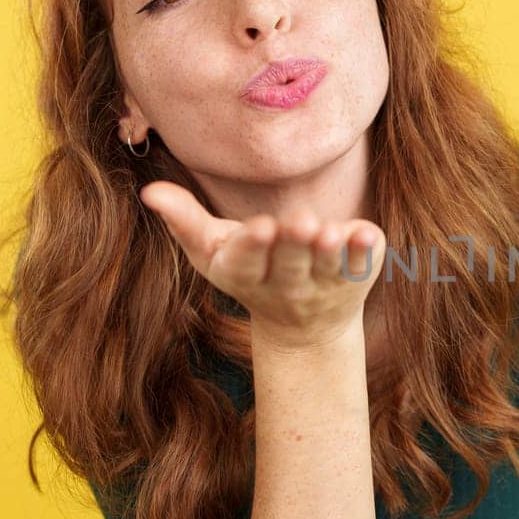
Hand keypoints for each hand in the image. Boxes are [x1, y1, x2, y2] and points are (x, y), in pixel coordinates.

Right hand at [138, 181, 385, 352]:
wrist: (305, 328)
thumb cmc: (251, 272)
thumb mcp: (211, 252)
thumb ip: (184, 221)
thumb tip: (149, 190)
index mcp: (246, 275)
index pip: (246, 262)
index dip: (253, 246)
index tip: (260, 228)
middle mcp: (288, 284)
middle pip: (290, 263)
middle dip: (293, 244)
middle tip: (300, 222)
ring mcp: (326, 283)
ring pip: (329, 266)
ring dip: (330, 250)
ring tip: (330, 232)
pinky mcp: (359, 275)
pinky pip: (364, 264)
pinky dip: (367, 252)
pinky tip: (369, 234)